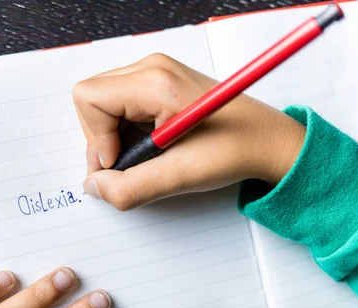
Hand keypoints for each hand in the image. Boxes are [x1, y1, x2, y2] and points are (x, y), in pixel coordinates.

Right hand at [73, 53, 305, 209]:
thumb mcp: (180, 177)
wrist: (268, 140)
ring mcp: (155, 73)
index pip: (89, 99)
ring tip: (147, 156)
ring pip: (103, 103)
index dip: (96, 138)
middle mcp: (151, 68)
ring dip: (114, 138)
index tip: (119, 164)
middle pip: (92, 99)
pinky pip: (121, 105)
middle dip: (101, 139)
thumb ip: (130, 188)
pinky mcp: (159, 83)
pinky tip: (152, 147)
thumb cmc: (235, 150)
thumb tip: (94, 187)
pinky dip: (126, 132)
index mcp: (154, 81)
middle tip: (130, 165)